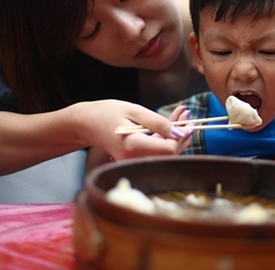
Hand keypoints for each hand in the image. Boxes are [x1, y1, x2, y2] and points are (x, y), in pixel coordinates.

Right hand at [70, 100, 191, 160]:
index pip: (168, 149)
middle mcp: (134, 159)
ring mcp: (134, 162)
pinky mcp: (135, 160)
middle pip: (169, 154)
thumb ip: (158, 122)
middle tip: (188, 115)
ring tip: (182, 113)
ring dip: (176, 134)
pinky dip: (166, 138)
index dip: (181, 137)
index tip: (188, 121)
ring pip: (164, 153)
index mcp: (133, 146)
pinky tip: (172, 122)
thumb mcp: (134, 111)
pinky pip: (156, 152)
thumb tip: (180, 132)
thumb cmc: (107, 113)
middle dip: (182, 134)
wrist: (86, 124)